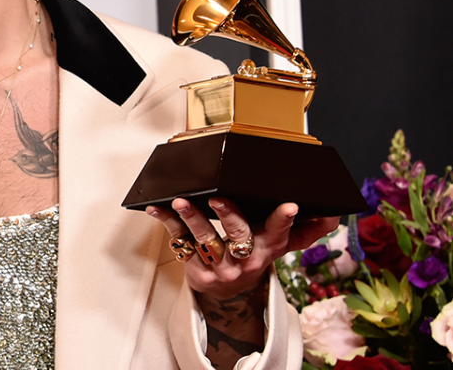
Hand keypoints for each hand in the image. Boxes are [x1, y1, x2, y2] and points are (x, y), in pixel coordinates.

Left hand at [148, 197, 337, 298]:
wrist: (229, 292)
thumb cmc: (254, 254)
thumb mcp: (278, 245)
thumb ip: (304, 230)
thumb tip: (334, 215)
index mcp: (268, 249)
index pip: (279, 234)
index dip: (283, 220)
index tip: (289, 205)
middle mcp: (246, 260)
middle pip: (239, 236)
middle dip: (229, 215)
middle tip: (218, 197)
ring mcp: (220, 268)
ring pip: (206, 240)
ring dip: (192, 218)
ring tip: (181, 200)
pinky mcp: (196, 271)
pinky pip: (180, 242)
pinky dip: (167, 223)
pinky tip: (157, 208)